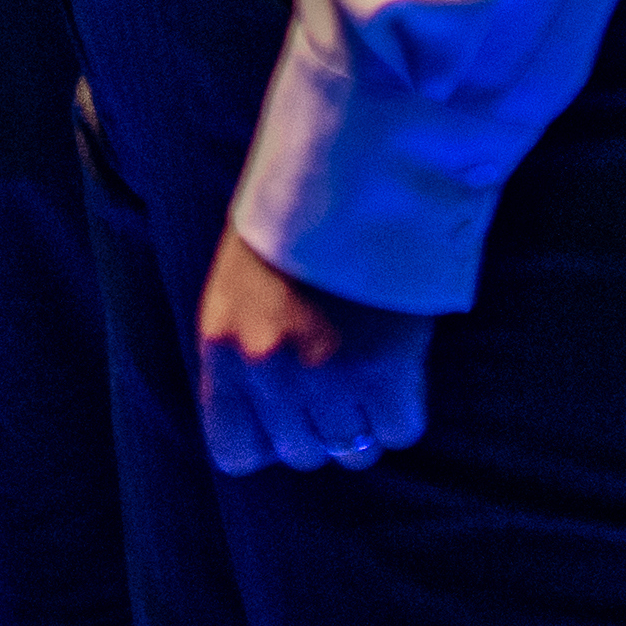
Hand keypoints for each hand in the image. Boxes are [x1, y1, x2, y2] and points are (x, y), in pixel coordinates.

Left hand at [192, 232, 437, 477]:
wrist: (351, 173)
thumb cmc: (293, 225)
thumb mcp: (239, 289)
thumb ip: (247, 354)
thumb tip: (274, 416)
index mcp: (223, 348)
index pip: (234, 451)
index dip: (268, 441)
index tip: (288, 417)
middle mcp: (267, 372)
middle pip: (301, 453)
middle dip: (322, 427)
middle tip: (340, 384)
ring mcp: (325, 376)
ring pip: (350, 450)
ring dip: (364, 423)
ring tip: (370, 379)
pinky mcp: (382, 371)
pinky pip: (398, 429)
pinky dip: (402, 410)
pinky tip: (399, 375)